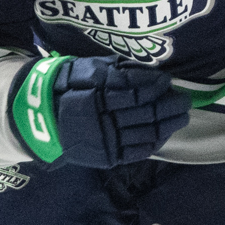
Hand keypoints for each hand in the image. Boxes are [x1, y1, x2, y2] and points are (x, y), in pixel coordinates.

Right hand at [14, 54, 191, 167]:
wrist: (41, 116)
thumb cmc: (68, 86)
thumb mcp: (88, 69)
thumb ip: (117, 71)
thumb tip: (149, 74)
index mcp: (98, 94)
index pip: (136, 90)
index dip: (155, 85)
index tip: (167, 80)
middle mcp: (104, 118)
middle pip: (146, 113)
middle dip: (169, 106)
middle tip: (183, 100)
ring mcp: (106, 139)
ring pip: (146, 133)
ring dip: (168, 125)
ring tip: (181, 116)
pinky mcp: (107, 155)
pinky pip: (137, 151)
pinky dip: (154, 142)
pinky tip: (164, 134)